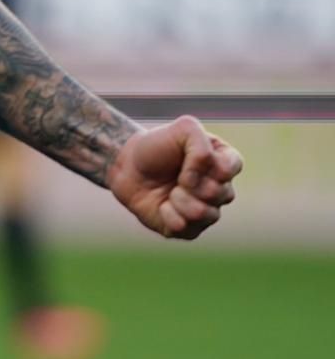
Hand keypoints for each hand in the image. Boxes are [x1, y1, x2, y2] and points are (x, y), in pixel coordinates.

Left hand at [107, 116, 242, 239]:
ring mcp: (208, 211)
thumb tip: (197, 182)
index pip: (231, 168)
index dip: (203, 165)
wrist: (128, 167)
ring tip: (169, 191)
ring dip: (178, 200)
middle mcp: (222, 190)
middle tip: (175, 176)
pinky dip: (167, 215)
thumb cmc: (157, 146)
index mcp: (226, 163)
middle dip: (189, 182)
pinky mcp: (191, 229)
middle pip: (221, 194)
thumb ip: (201, 146)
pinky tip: (162, 206)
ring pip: (204, 214)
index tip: (183, 157)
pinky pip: (185, 229)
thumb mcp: (183, 129)